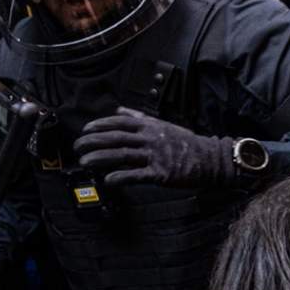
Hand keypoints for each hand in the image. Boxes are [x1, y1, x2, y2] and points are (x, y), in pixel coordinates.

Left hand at [75, 109, 234, 190]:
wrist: (210, 159)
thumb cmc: (187, 143)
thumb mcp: (163, 124)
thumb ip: (139, 117)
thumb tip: (119, 110)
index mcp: (150, 126)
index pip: (119, 122)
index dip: (100, 125)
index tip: (86, 129)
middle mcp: (150, 138)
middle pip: (116, 138)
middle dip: (93, 141)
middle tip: (78, 146)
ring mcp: (155, 155)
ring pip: (122, 155)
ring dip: (101, 158)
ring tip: (85, 162)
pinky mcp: (160, 173)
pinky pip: (137, 175)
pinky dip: (121, 176)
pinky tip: (108, 180)